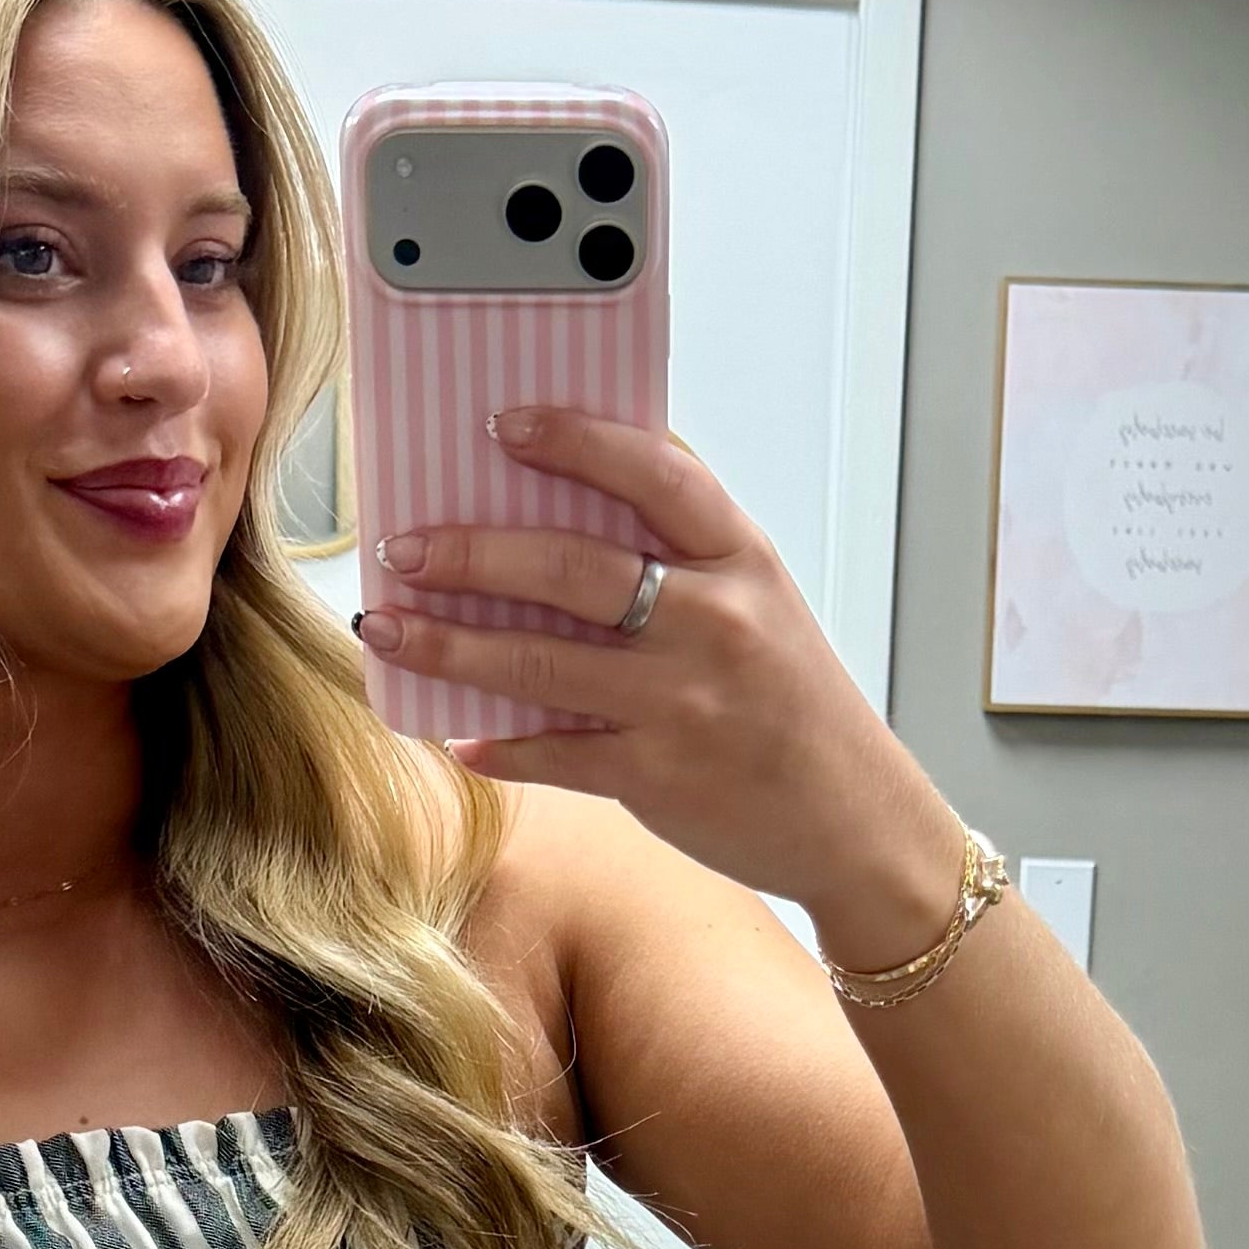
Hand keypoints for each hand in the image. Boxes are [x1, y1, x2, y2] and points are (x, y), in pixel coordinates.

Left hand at [352, 403, 963, 960]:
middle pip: (570, 568)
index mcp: (741, 560)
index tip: (499, 426)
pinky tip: (455, 736)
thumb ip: (685, 555)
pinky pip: (554, 754)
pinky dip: (498, 746)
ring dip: (450, 642)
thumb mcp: (763, 604)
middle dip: (470, 552)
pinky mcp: (657, 776)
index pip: (653, 472)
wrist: (860, 822)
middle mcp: (713, 623)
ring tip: (388, 627)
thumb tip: (569, 505)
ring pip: (539, 661)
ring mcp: (682, 702)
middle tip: (403, 547)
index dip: (572, 440)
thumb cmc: (797, 707)